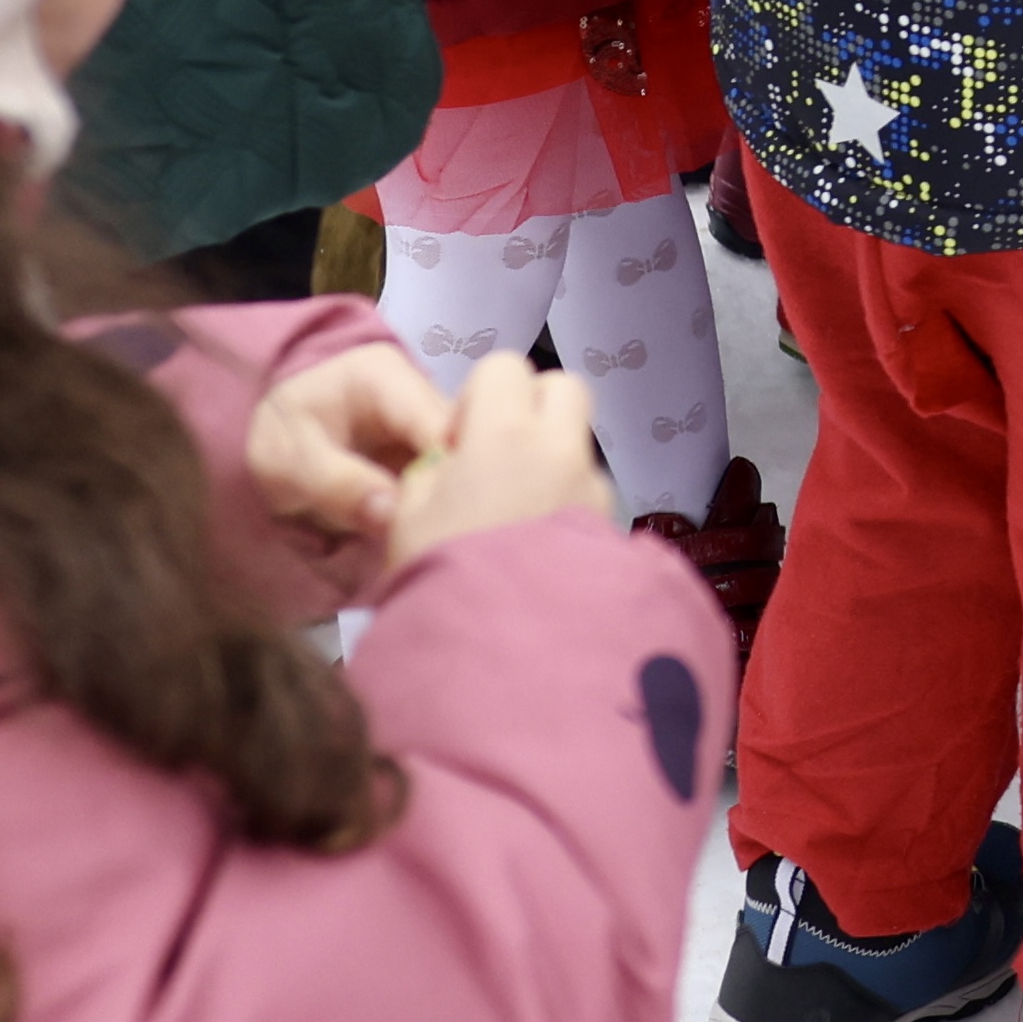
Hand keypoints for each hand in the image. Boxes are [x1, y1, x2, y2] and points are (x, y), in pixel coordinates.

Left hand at [243, 339, 449, 581]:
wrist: (267, 436)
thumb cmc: (276, 438)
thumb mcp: (286, 461)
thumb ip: (335, 484)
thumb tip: (392, 512)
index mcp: (383, 375)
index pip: (437, 418)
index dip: (449, 466)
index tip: (444, 516)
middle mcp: (419, 390)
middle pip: (462, 438)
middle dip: (455, 486)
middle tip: (439, 534)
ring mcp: (429, 422)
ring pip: (462, 458)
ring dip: (450, 498)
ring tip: (435, 536)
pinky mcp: (430, 451)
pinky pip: (448, 475)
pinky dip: (440, 504)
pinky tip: (431, 531)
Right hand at [381, 355, 609, 571]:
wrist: (510, 654)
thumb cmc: (442, 578)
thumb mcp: (406, 523)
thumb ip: (430, 476)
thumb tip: (451, 465)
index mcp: (506, 433)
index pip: (506, 367)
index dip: (479, 397)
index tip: (460, 445)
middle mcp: (563, 449)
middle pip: (564, 390)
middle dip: (532, 411)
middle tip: (497, 464)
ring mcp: (597, 490)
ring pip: (580, 449)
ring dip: (552, 467)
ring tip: (516, 524)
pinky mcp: (615, 531)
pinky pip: (591, 500)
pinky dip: (568, 512)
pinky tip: (540, 557)